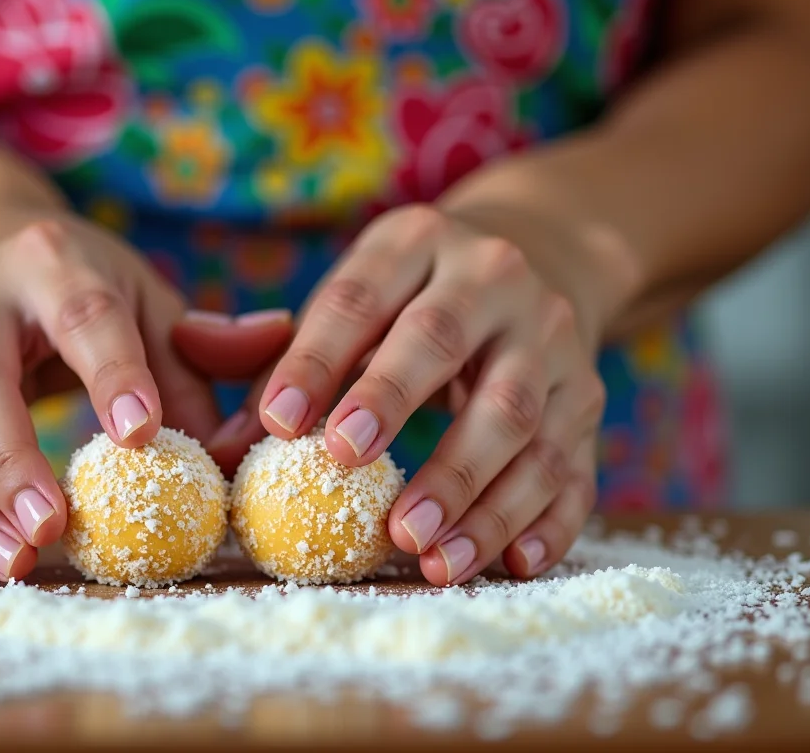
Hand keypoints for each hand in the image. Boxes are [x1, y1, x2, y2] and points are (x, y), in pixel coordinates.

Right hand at [0, 213, 290, 579]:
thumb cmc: (75, 287)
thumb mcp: (140, 296)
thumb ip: (201, 351)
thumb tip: (272, 414)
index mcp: (51, 262)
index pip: (83, 316)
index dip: (110, 373)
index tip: (137, 435)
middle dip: (10, 461)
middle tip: (50, 529)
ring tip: (6, 560)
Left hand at [250, 204, 607, 585]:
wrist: (541, 256)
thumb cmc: (410, 300)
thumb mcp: (352, 299)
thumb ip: (280, 364)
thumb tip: (221, 449)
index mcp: (416, 244)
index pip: (358, 298)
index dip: (316, 358)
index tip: (278, 422)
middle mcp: (493, 280)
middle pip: (442, 342)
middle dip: (394, 405)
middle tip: (347, 467)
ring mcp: (551, 340)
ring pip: (518, 419)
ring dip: (471, 493)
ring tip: (422, 551)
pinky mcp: (588, 398)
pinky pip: (575, 466)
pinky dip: (549, 521)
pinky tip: (512, 564)